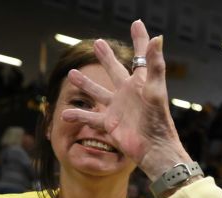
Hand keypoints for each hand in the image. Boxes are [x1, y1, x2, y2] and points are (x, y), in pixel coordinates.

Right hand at [60, 20, 190, 178]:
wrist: (154, 150)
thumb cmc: (158, 121)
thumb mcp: (156, 90)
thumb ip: (155, 65)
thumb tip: (158, 38)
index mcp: (140, 82)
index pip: (141, 55)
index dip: (140, 39)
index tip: (137, 24)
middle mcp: (128, 93)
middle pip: (115, 70)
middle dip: (106, 57)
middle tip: (97, 43)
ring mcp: (117, 108)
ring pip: (97, 93)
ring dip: (85, 83)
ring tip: (72, 73)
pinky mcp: (110, 124)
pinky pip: (89, 118)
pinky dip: (77, 115)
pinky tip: (63, 113)